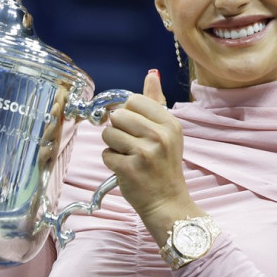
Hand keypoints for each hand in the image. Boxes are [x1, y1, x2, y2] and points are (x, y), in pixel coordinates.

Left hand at [101, 69, 203, 243]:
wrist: (168, 202)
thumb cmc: (165, 166)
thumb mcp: (168, 132)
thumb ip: (156, 102)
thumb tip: (151, 74)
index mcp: (170, 123)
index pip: (133, 100)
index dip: (127, 113)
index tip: (133, 127)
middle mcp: (160, 135)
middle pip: (117, 115)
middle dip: (118, 130)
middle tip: (131, 145)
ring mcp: (145, 153)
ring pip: (108, 133)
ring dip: (113, 146)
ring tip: (128, 157)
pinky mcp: (129, 169)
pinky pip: (106, 154)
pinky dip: (111, 162)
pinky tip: (125, 169)